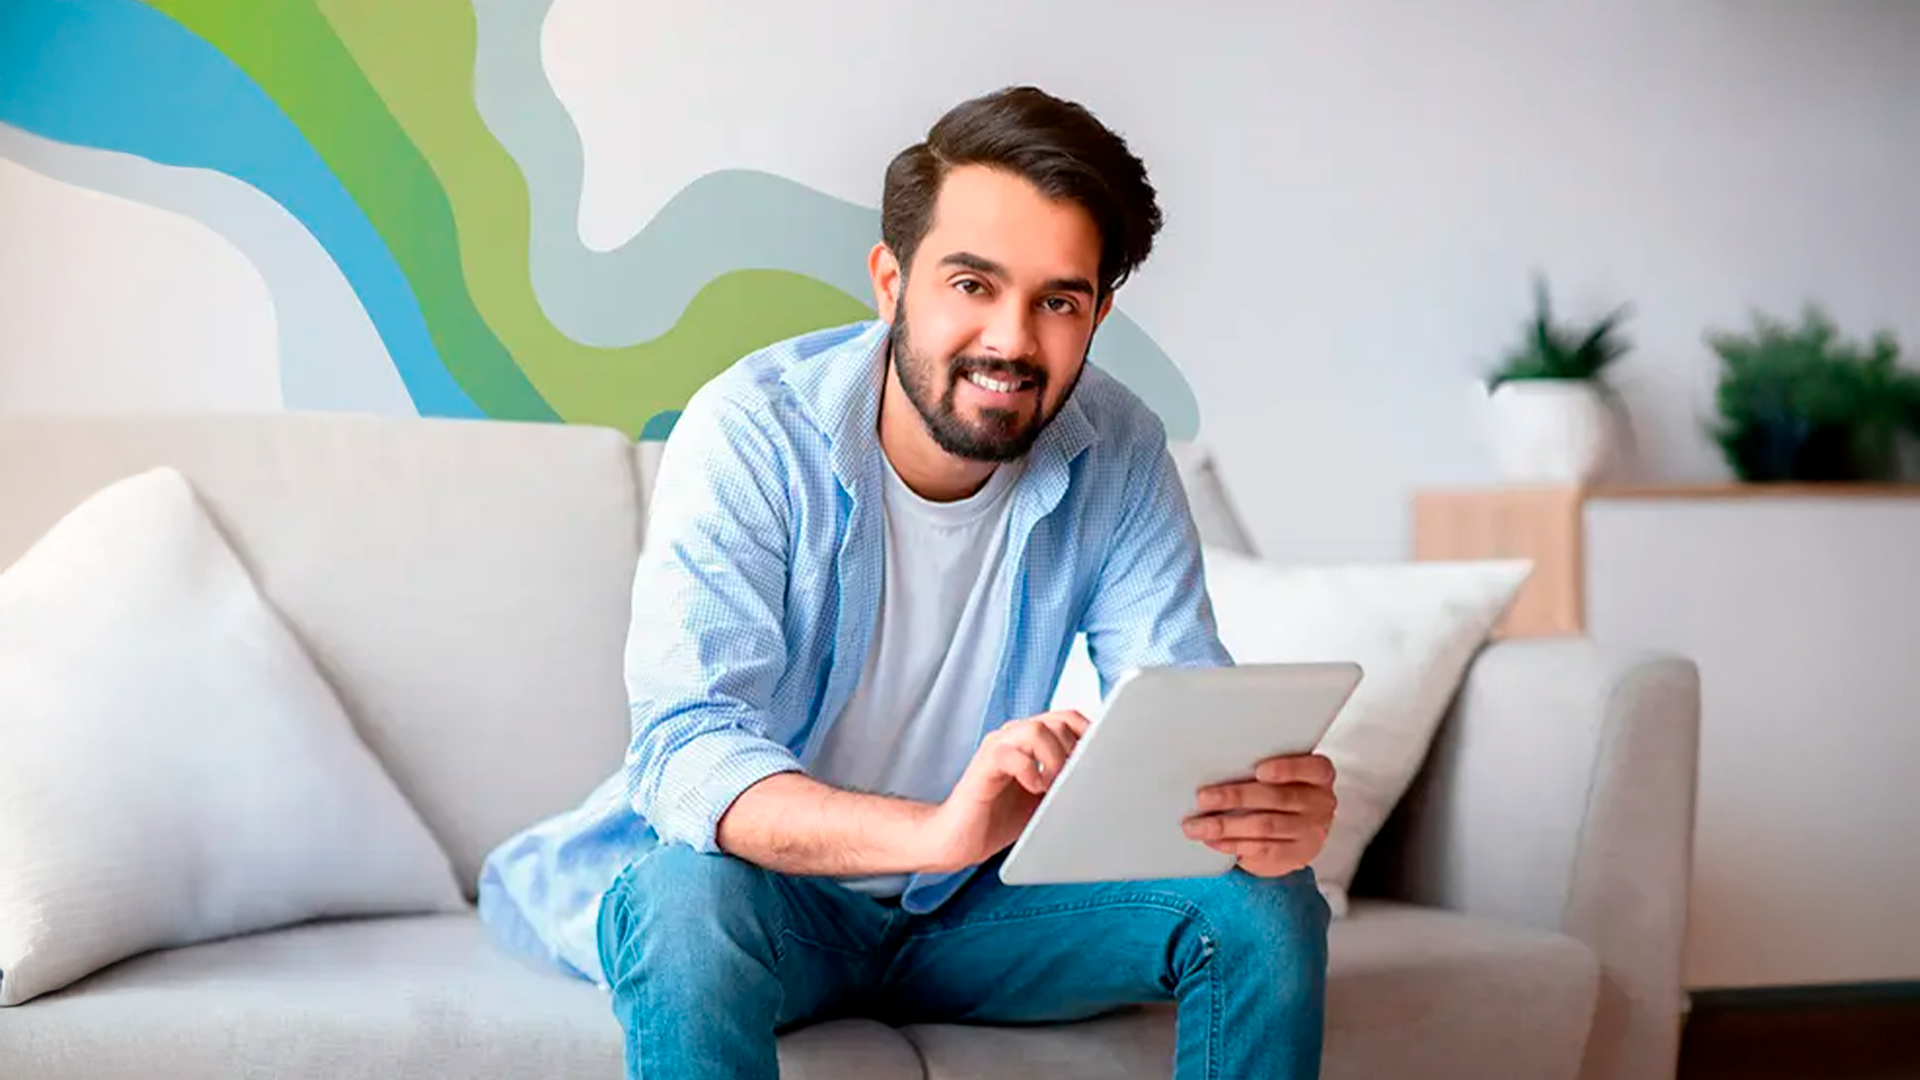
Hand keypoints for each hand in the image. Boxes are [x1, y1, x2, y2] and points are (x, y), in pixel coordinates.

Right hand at [924, 710, 1090, 872]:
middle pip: (1057, 721)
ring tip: (1052, 785)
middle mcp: (1014, 736)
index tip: (1103, 758)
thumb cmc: (1000, 817)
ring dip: (1054, 758)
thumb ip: (1067, 782)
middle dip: (1074, 750)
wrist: (958, 838)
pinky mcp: (983, 764)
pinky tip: (1033, 788)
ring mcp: (997, 746)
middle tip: (1074, 779)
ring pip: (1036, 729)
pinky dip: (1029, 771)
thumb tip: (1101, 779)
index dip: (1090, 733)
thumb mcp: (1046, 798)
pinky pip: (1010, 754)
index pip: (1068, 718)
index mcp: (1031, 740)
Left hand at [1183, 753, 1336, 877]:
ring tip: (1197, 825)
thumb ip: (1263, 767)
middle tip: (1204, 798)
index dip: (1286, 769)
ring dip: (1225, 826)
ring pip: (1264, 826)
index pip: (1311, 768)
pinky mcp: (1295, 855)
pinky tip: (1213, 840)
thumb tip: (1217, 766)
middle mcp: (1319, 803)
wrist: (1303, 833)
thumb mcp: (1287, 775)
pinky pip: (1260, 849)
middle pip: (1276, 798)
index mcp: (1319, 775)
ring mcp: (1309, 831)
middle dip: (1236, 797)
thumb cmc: (1286, 792)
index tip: (1260, 770)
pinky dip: (1232, 844)